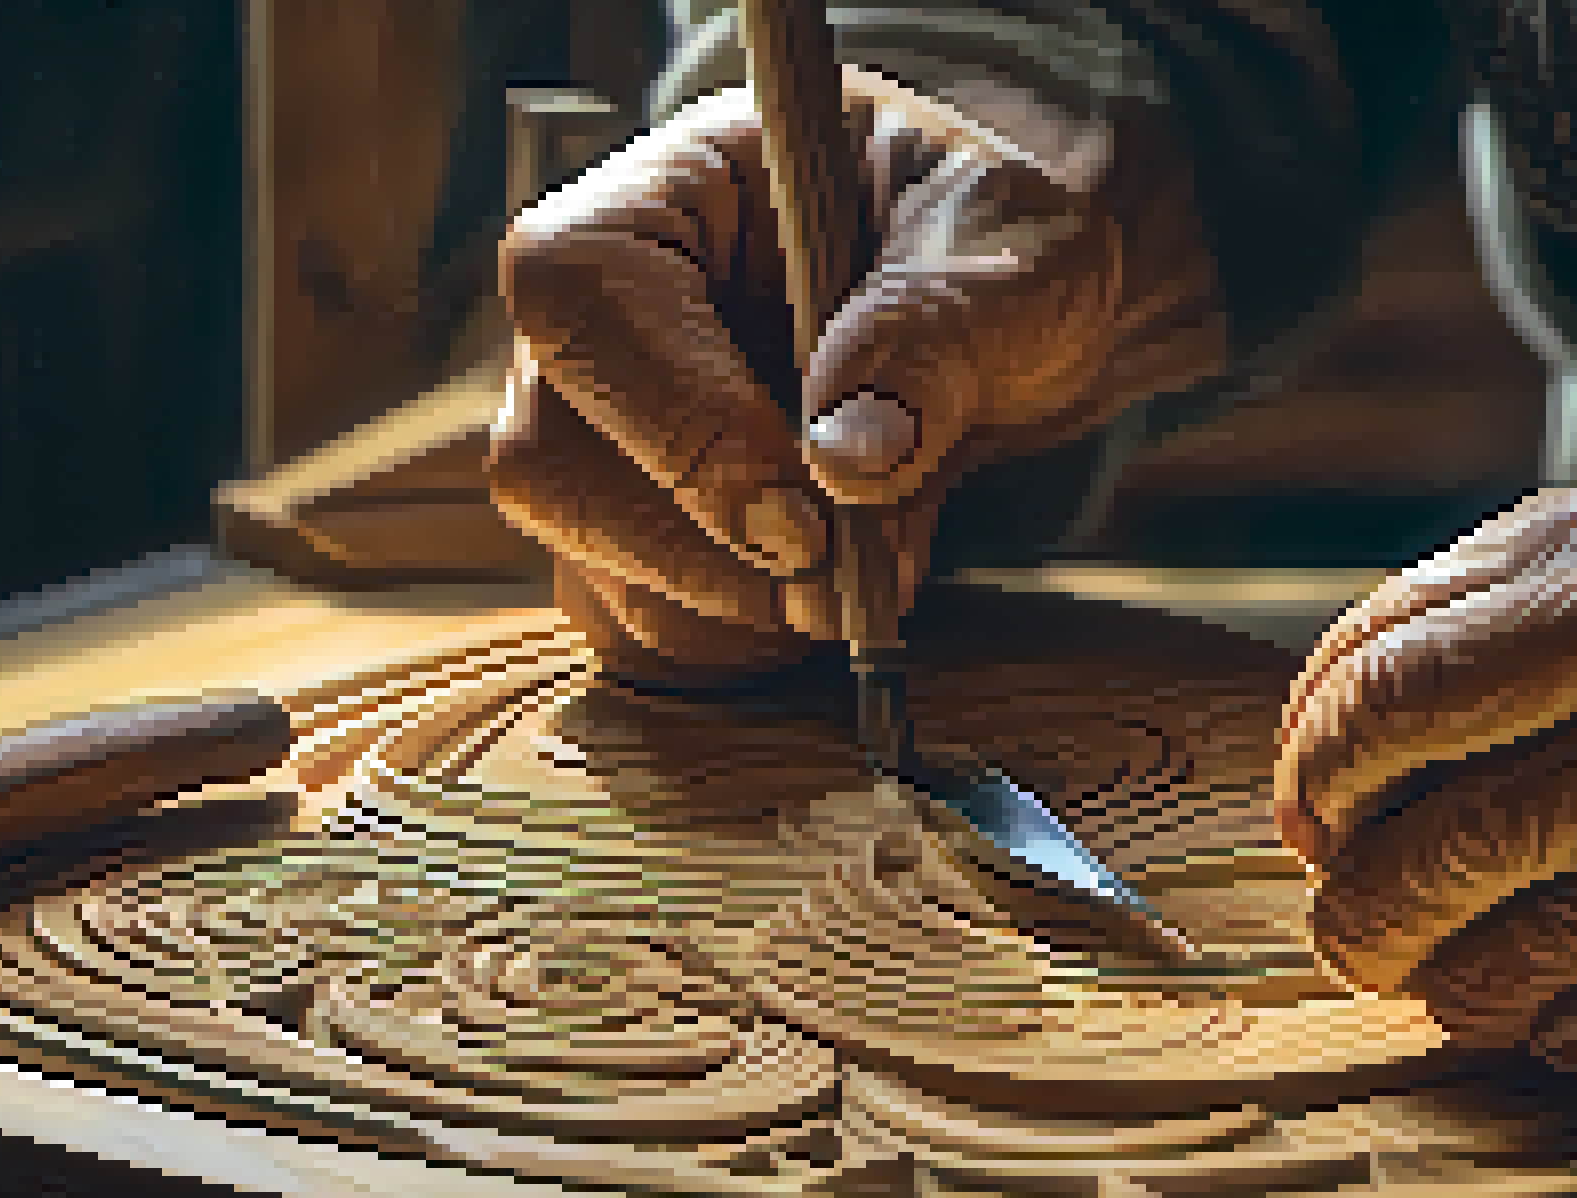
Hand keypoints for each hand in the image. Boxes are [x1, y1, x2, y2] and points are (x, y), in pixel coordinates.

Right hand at [489, 71, 1222, 682]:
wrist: (1030, 320)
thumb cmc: (1012, 249)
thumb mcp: (1013, 262)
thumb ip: (934, 335)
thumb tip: (849, 457)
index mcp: (684, 187)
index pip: (582, 294)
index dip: (669, 420)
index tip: (795, 520)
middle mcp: (617, 301)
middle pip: (546, 446)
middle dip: (686, 547)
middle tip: (830, 591)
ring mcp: (614, 413)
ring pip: (580, 545)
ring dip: (718, 602)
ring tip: (863, 587)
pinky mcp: (649, 508)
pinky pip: (630, 602)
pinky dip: (731, 631)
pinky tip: (836, 602)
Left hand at [1274, 351, 1576, 1074]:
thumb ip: (1559, 569)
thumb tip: (1393, 665)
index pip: (1419, 675)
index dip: (1324, 758)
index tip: (1302, 802)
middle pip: (1482, 825)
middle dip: (1376, 899)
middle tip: (1349, 925)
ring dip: (1474, 980)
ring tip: (1432, 989)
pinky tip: (1564, 1037)